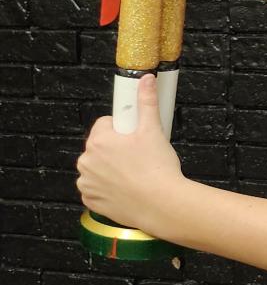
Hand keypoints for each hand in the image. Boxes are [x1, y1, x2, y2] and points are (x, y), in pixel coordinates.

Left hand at [77, 74, 184, 231]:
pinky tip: (126, 187)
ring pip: (97, 167)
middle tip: (138, 155)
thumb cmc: (156, 170)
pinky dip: (108, 187)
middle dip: (116, 148)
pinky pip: (96, 188)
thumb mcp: (154, 129)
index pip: (105, 124)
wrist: (161, 204)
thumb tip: (146, 81)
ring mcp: (87, 183)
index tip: (134, 137)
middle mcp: (86, 162)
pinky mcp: (91, 201)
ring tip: (134, 173)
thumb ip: (147, 101)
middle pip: (100, 146)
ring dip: (110, 168)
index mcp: (98, 141)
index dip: (122, 129)